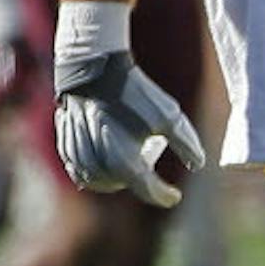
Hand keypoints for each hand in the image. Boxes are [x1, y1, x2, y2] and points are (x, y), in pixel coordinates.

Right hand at [53, 0, 203, 207]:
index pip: (150, 191)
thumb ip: (187, 144)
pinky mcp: (66, 145)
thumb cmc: (135, 93)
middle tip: (151, 171)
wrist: (95, 69)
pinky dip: (94, 172)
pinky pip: (79, 170)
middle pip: (123, 187)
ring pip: (99, 182)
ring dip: (115, 180)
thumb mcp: (170, 117)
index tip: (175, 195)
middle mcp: (101, 164)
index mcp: (126, 162)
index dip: (165, 196)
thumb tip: (198, 164)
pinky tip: (105, 163)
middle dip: (139, 184)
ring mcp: (79, 156)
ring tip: (128, 165)